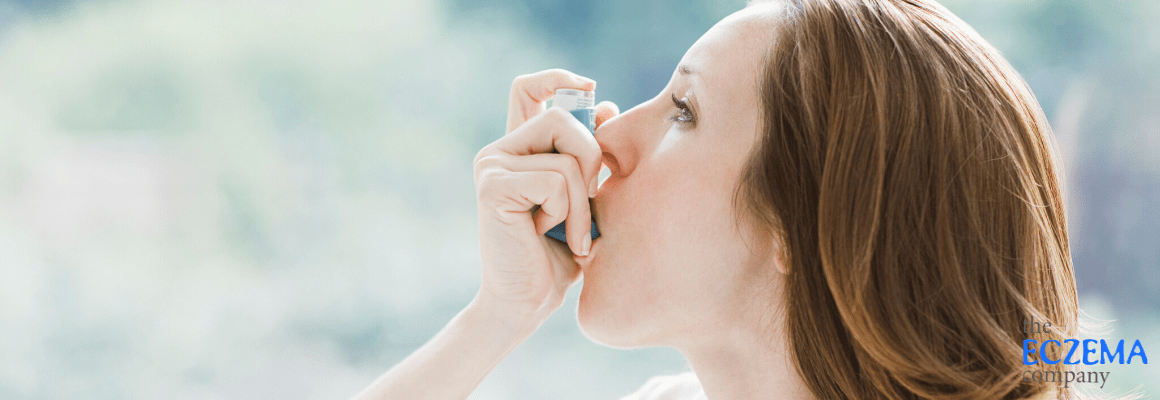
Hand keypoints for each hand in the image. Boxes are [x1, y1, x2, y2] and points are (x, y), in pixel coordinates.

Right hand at [472, 69, 601, 322]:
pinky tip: (549, 235)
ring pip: (566, 153)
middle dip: (591, 158)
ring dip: (583, 201)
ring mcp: (491, 165)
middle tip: (588, 202)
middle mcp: (499, 151)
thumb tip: (606, 104)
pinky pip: (555, 180)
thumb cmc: (560, 254)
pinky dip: (569, 213)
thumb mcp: (584, 196)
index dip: (557, 78)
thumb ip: (590, 155)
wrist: (527, 301)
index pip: (527, 88)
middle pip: (562, 116)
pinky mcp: (492, 185)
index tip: (590, 87)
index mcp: (519, 149)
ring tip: (570, 232)